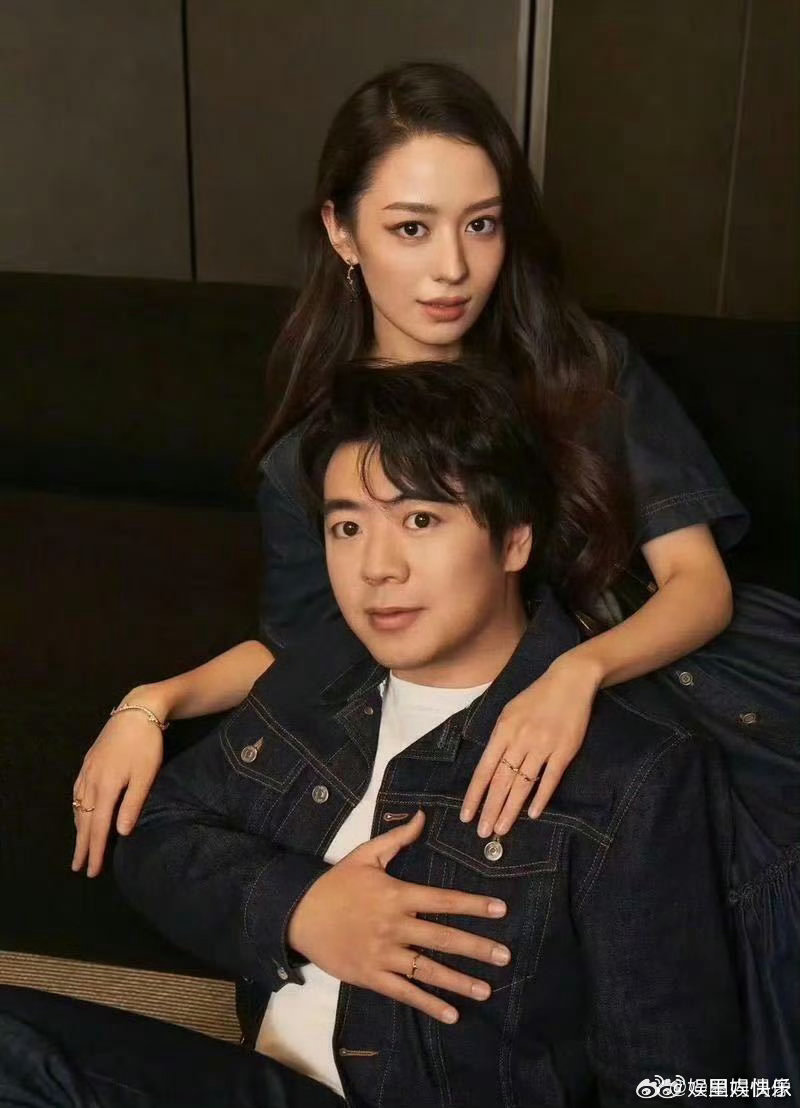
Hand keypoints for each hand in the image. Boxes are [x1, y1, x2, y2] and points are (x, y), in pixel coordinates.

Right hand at [71, 707, 163, 876]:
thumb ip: (132, 804)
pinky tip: (79, 812)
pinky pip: (78, 792)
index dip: (95, 850)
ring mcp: (88, 770)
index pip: (99, 827)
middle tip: (79, 868)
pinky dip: (77, 808)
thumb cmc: (146, 744)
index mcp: (106, 787)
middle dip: (82, 846)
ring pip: (79, 806)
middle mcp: (92, 781)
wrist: (137, 711)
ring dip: (79, 829)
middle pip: (85, 820)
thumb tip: (121, 833)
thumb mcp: (145, 775)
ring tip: (79, 847)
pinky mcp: (89, 762)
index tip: (92, 870)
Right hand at [287, 810, 511, 1024]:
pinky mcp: (371, 976)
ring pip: (428, 970)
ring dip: (459, 981)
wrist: (298, 914)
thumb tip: (423, 816)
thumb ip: (397, 838)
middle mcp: (394, 926)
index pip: (443, 901)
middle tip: (504, 956)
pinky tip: (451, 1014)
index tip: (501, 910)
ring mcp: (383, 954)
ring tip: (486, 989)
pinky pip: (404, 992)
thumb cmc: (335, 883)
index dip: (474, 905)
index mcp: (397, 894)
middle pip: (443, 938)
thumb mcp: (365, 854)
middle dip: (477, 948)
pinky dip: (428, 1004)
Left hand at [460, 652, 601, 835]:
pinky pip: (550, 778)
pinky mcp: (564, 751)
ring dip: (511, 809)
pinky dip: (541, 797)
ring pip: (523, 784)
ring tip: (502, 828)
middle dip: (490, 809)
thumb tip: (489, 765)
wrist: (569, 681)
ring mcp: (543, 746)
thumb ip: (499, 737)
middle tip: (483, 832)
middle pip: (501, 781)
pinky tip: (533, 813)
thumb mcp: (509, 711)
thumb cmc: (536, 697)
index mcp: (503, 730)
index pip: (484, 769)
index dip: (475, 794)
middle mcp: (520, 740)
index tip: (466, 814)